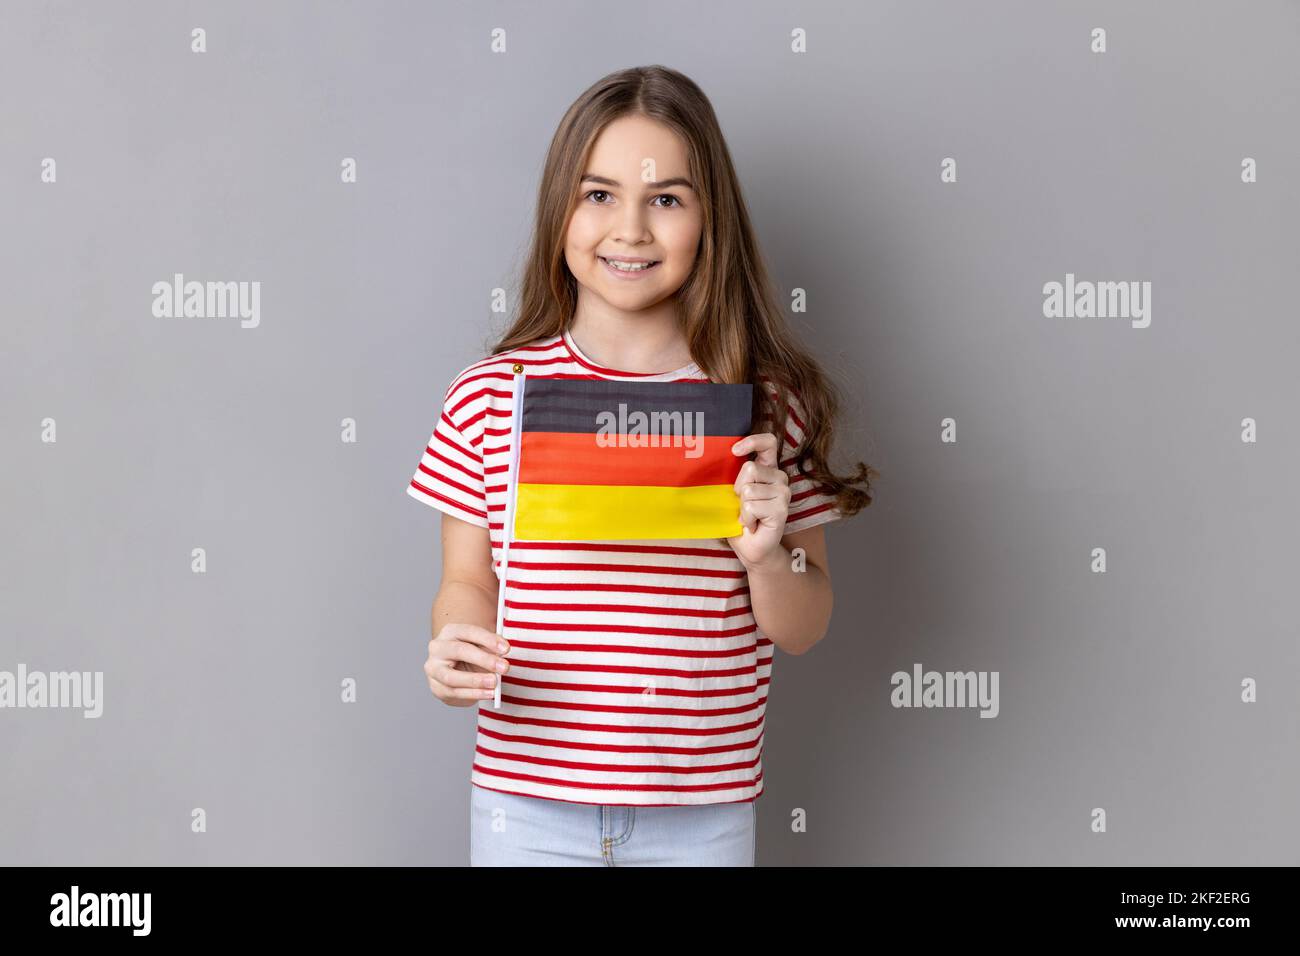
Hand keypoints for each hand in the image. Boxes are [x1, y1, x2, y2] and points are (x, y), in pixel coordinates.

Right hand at [424, 622, 509, 707]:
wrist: (456, 668)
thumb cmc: (471, 654)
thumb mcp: (481, 646)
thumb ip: (491, 647)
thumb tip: (503, 653)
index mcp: (450, 632)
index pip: (469, 632)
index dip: (488, 639)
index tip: (506, 648)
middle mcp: (438, 648)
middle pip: (460, 651)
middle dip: (484, 660)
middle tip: (504, 667)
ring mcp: (434, 669)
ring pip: (452, 677)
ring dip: (476, 681)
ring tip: (494, 683)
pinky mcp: (436, 687)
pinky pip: (454, 693)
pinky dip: (474, 694)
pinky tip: (488, 693)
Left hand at [725, 432, 789, 569]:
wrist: (751, 547)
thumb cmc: (739, 518)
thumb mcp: (733, 493)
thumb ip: (733, 475)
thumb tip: (709, 460)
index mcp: (768, 469)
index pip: (768, 443)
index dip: (753, 441)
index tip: (735, 451)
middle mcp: (780, 478)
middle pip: (750, 468)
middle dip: (738, 488)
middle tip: (742, 505)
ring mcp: (783, 493)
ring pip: (749, 490)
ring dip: (741, 507)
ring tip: (749, 517)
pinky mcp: (781, 509)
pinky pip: (751, 506)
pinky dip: (745, 518)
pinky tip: (753, 524)